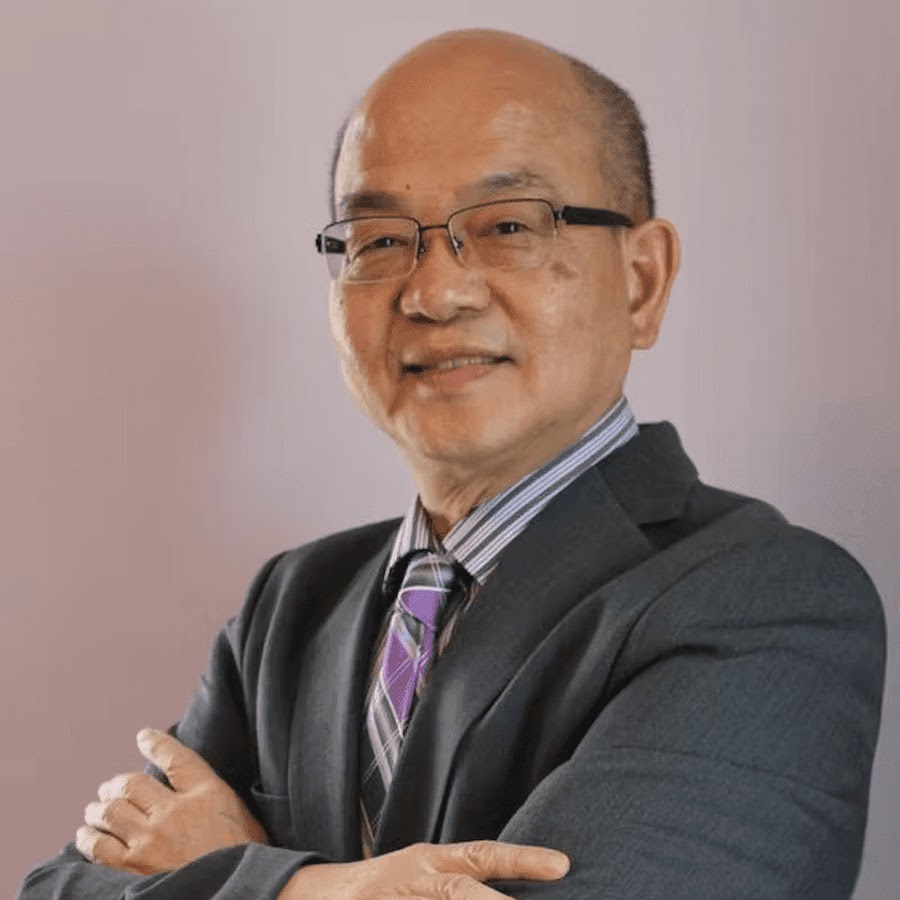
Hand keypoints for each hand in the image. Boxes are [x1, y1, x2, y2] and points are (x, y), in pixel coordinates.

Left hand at [76, 728, 267, 874]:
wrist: (235, 892)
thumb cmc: (244, 857)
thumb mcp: (246, 819)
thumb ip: (223, 800)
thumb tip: (208, 788)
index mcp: (206, 794)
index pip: (175, 758)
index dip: (157, 743)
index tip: (144, 736)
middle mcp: (174, 812)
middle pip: (133, 784)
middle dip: (117, 783)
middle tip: (110, 787)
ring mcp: (150, 841)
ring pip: (111, 812)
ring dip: (99, 808)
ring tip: (95, 809)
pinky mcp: (132, 868)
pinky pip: (99, 847)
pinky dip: (88, 838)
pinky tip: (85, 836)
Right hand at [279, 840, 569, 898]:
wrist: (314, 895)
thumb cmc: (383, 887)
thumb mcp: (422, 874)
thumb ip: (459, 878)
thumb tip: (507, 890)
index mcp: (430, 862)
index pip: (480, 855)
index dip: (520, 859)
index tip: (562, 865)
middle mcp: (416, 878)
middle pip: (461, 890)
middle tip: (535, 899)